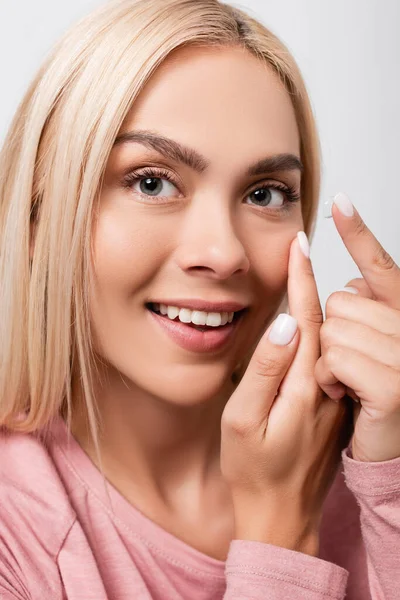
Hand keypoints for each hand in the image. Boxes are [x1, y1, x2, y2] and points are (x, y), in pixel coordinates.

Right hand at [220, 232, 353, 553]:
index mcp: (303, 385)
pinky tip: (313, 321)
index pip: (305, 318)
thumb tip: (281, 325)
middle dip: (311, 281)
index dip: (301, 279)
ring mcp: (333, 398)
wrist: (282, 517)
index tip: (298, 244)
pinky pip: (329, 360)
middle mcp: (326, 387)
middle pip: (324, 322)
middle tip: (300, 247)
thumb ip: (263, 372)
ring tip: (306, 272)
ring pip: (329, 340)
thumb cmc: (253, 471)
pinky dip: (322, 332)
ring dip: (317, 303)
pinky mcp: (333, 408)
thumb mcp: (244, 422)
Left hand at [315, 192, 399, 461]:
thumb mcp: (356, 356)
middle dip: (333, 333)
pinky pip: (336, 359)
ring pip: (333, 330)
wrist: (377, 457)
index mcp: (395, 320)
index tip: (341, 200)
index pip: (377, 268)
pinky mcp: (393, 386)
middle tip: (351, 366)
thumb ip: (358, 318)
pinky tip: (345, 395)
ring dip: (328, 360)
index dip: (359, 233)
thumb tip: (349, 287)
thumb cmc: (357, 405)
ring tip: (347, 383)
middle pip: (341, 302)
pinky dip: (332, 378)